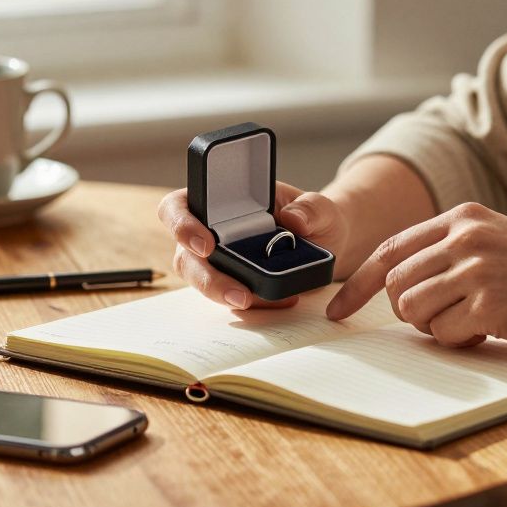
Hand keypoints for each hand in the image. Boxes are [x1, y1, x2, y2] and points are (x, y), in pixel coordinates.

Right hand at [157, 182, 350, 309]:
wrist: (327, 244)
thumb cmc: (313, 218)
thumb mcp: (320, 207)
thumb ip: (311, 208)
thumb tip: (293, 219)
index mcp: (219, 201)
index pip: (179, 206)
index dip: (181, 224)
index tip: (207, 244)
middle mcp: (209, 231)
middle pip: (185, 255)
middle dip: (207, 278)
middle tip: (237, 293)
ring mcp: (217, 262)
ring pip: (201, 282)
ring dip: (224, 296)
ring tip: (255, 301)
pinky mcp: (231, 286)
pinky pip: (228, 300)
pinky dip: (252, 305)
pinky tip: (281, 301)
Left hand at [325, 202, 506, 360]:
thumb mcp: (500, 245)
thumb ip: (451, 253)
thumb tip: (395, 284)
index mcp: (465, 217)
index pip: (391, 249)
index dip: (358, 283)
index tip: (339, 310)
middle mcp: (466, 236)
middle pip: (394, 284)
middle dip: (411, 312)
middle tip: (449, 319)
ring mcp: (477, 268)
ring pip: (411, 309)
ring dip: (437, 327)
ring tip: (477, 322)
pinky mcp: (490, 304)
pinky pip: (442, 334)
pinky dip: (461, 341)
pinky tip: (493, 331)